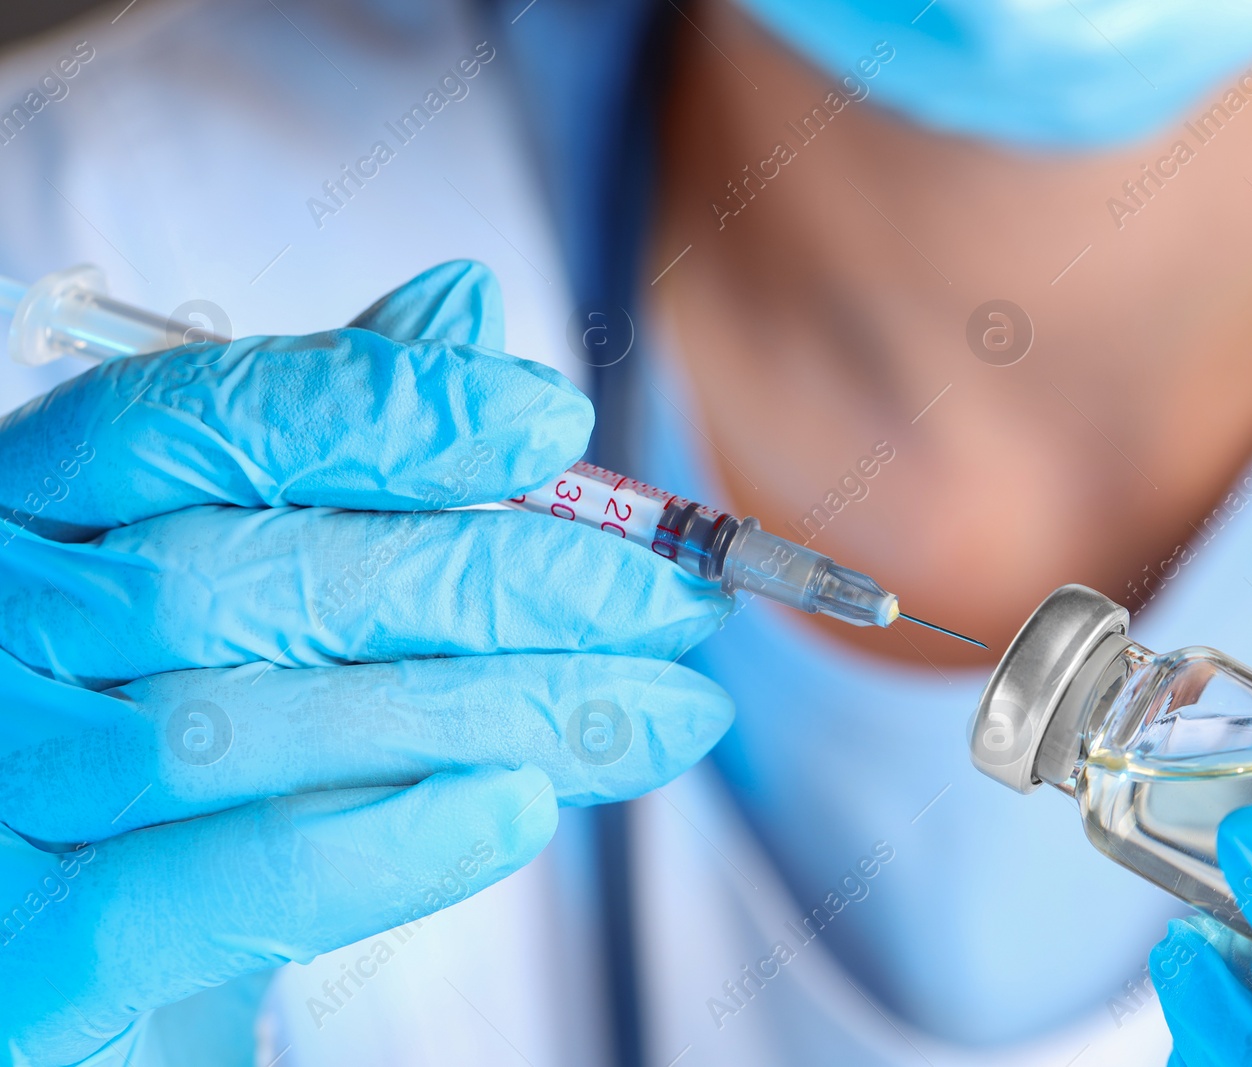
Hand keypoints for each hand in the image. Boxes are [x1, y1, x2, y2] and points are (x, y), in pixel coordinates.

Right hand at [0, 261, 733, 1064]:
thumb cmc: (176, 736)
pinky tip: (522, 805)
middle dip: (496, 581)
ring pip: (255, 726)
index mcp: (37, 511)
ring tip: (664, 712)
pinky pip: (217, 889)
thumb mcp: (246, 579)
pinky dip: (384, 846)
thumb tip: (460, 305)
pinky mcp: (24, 954)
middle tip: (671, 603)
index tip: (555, 423)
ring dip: (496, 712)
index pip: (192, 421)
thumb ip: (330, 446)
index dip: (379, 410)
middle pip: (249, 576)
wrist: (70, 945)